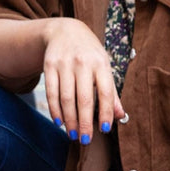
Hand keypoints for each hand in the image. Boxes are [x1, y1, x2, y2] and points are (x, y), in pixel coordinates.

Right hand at [41, 19, 125, 143]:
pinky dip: (55, 110)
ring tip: (72, 134)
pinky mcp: (49, 66)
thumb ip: (111, 91)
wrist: (65, 31)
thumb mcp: (103, 67)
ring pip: (66, 98)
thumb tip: (120, 116)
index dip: (106, 112)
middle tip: (85, 140)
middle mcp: (83, 63)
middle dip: (84, 122)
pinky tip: (59, 122)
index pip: (106, 92)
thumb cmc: (89, 54)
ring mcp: (65, 64)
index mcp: (101, 63)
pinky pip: (51, 93)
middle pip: (84, 99)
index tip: (104, 129)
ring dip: (69, 120)